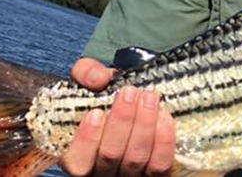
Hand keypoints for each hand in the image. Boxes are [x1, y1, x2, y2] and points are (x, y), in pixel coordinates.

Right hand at [60, 58, 175, 176]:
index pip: (77, 160)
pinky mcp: (153, 175)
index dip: (86, 139)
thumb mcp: (87, 82)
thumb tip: (99, 78)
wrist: (129, 105)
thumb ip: (85, 74)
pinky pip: (159, 165)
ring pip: (136, 159)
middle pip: (110, 155)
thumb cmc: (102, 98)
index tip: (96, 112)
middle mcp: (100, 172)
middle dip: (122, 121)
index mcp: (77, 157)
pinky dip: (163, 141)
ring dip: (144, 126)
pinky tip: (164, 118)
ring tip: (150, 98)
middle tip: (130, 92)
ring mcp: (127, 175)